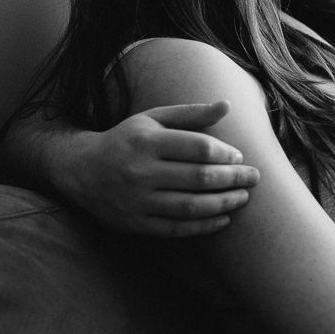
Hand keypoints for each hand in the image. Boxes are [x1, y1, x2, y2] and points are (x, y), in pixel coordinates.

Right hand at [57, 101, 258, 236]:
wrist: (80, 170)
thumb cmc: (128, 140)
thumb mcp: (153, 119)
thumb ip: (191, 113)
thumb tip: (227, 105)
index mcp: (147, 142)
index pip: (198, 147)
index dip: (225, 153)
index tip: (239, 156)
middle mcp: (140, 171)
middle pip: (198, 177)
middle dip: (233, 178)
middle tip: (254, 178)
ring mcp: (136, 200)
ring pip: (190, 206)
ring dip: (223, 203)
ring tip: (243, 198)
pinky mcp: (135, 223)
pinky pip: (176, 228)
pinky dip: (203, 226)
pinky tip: (224, 219)